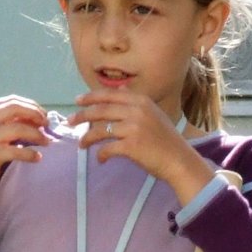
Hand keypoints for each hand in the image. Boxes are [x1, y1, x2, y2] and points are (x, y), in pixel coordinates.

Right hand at [0, 97, 49, 198]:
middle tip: (47, 126)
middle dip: (36, 115)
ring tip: (46, 142)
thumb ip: (9, 122)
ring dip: (37, 135)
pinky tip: (38, 158)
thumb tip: (37, 116)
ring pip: (20, 128)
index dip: (32, 106)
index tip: (43, 116)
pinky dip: (31, 154)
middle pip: (16, 108)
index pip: (12, 101)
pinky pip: (19, 151)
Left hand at [70, 88, 210, 191]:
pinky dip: (101, 155)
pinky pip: (107, 149)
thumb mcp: (154, 114)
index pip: (109, 95)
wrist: (180, 161)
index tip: (78, 101)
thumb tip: (119, 90)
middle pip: (100, 110)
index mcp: (141, 101)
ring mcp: (133, 128)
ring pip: (100, 130)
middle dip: (81, 116)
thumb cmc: (167, 141)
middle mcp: (136, 111)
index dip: (90, 97)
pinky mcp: (131, 146)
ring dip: (87, 138)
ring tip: (81, 145)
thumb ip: (136, 103)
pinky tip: (100, 159)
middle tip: (70, 122)